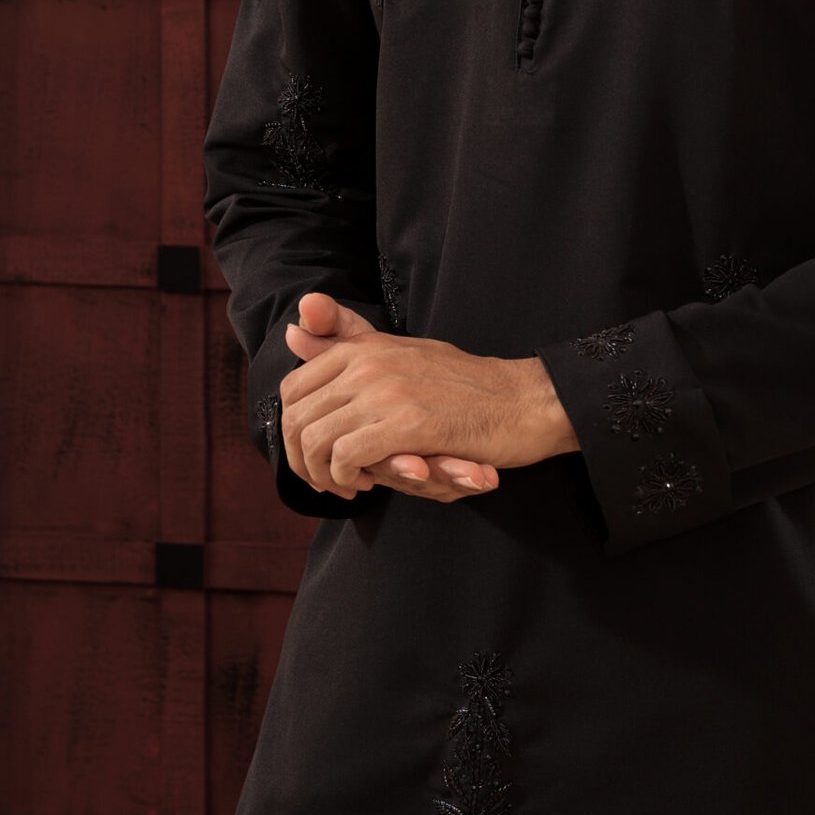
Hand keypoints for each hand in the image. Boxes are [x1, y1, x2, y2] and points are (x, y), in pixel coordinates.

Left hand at [279, 290, 574, 498]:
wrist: (522, 400)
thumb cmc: (462, 386)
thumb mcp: (400, 355)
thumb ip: (346, 342)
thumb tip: (293, 329)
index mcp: (363, 347)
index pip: (292, 390)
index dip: (295, 431)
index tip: (319, 453)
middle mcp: (368, 363)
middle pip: (297, 419)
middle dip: (303, 460)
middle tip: (329, 480)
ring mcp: (387, 391)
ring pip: (316, 441)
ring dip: (324, 474)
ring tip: (348, 485)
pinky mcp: (408, 424)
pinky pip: (348, 456)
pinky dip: (348, 477)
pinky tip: (369, 482)